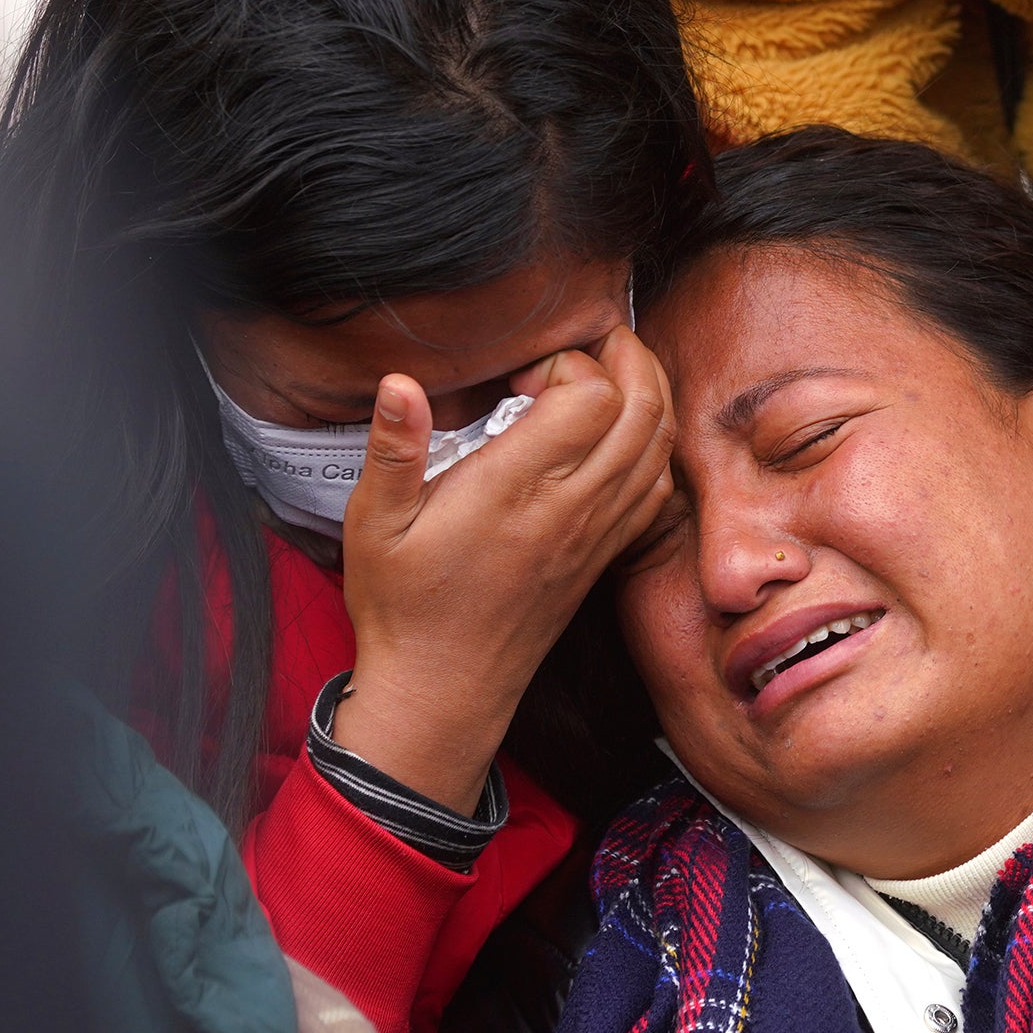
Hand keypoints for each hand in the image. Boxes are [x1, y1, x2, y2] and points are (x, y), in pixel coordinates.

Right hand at [330, 327, 675, 815]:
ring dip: (648, 394)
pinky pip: (656, 489)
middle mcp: (570, 507)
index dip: (568, 361)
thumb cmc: (402, 607)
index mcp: (514, 490)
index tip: (521, 371)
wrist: (443, 693)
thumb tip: (399, 382)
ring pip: (659, 445)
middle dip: (627, 354)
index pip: (590, 396)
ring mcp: (595, 534)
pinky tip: (617, 433)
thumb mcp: (373, 525)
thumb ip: (393, 450)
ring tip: (607, 369)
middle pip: (644, 408)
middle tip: (585, 339)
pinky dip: (652, 446)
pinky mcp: (603, 557)